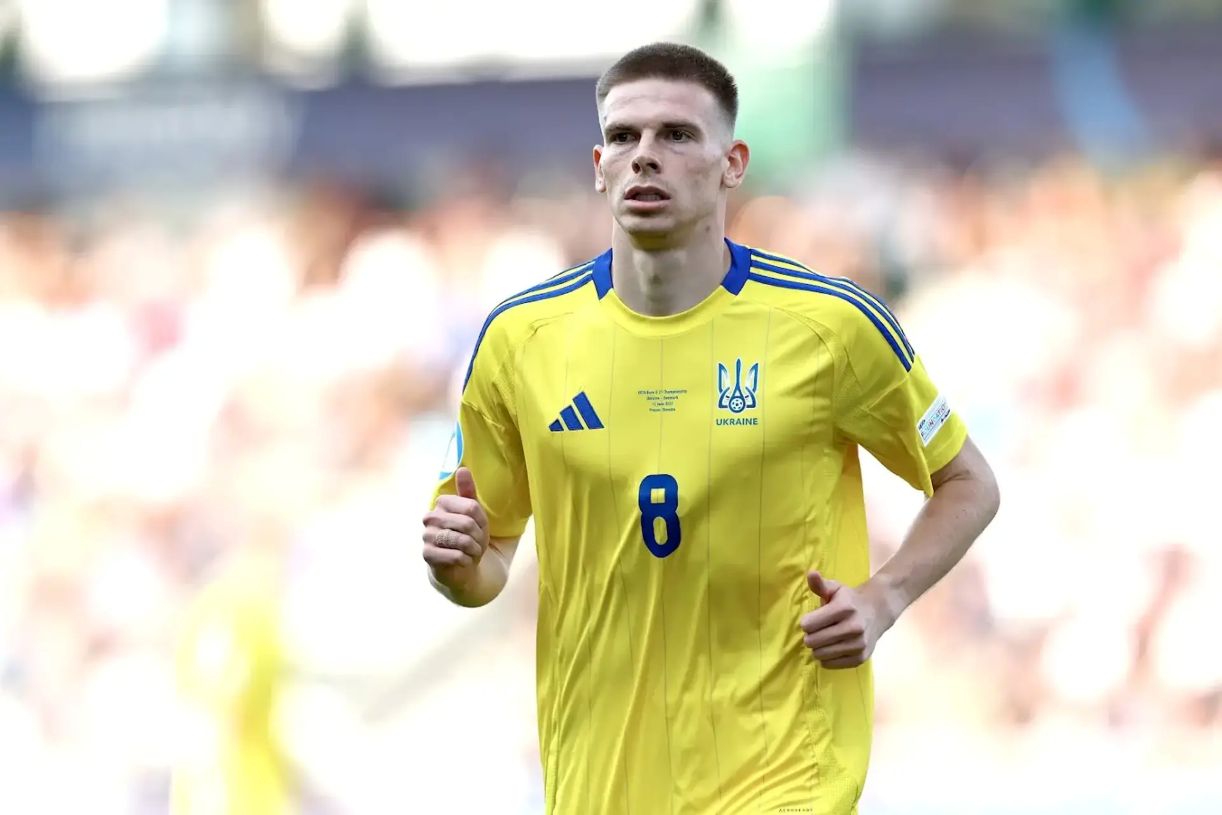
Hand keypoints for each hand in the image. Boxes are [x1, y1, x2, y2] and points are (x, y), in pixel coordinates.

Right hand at [422, 467, 489, 590]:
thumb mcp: (473, 513)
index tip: (479, 528)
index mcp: (442, 503)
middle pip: (467, 523)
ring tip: (471, 551)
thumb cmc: (468, 536)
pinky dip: (466, 560)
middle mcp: (430, 517)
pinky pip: (456, 556)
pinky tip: (463, 561)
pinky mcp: (427, 555)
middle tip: (476, 543)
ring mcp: (426, 536)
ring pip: (462, 540)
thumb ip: (468, 492)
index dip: (481, 521)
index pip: (471, 507)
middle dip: (478, 537)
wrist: (459, 565)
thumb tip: (463, 469)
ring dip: (473, 549)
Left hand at [798, 571, 897, 669]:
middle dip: (810, 636)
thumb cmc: (849, 600)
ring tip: (824, 639)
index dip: (806, 623)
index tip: (811, 620)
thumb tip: (811, 574)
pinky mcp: (860, 658)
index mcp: (844, 608)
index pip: (809, 625)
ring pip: (820, 654)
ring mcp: (858, 644)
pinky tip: (832, 647)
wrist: (877, 612)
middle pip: (812, 641)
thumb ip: (820, 584)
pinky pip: (830, 664)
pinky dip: (826, 658)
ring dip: (817, 648)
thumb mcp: (835, 589)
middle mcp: (853, 627)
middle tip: (817, 631)